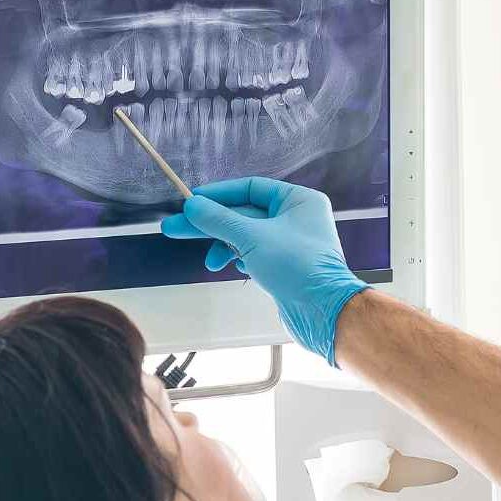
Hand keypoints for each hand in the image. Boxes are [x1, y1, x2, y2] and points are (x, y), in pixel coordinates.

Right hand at [160, 176, 367, 365]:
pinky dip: (242, 260)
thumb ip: (219, 220)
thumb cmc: (297, 267)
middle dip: (212, 224)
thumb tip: (193, 206)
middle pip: (245, 214)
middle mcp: (298, 219)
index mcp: (298, 200)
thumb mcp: (251, 237)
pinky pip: (256, 255)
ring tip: (210, 262)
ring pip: (249, 237)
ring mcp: (293, 244)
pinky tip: (235, 268)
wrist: (323, 312)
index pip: (251, 188)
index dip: (220, 194)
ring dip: (225, 247)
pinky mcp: (287, 267)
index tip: (192, 201)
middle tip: (176, 228)